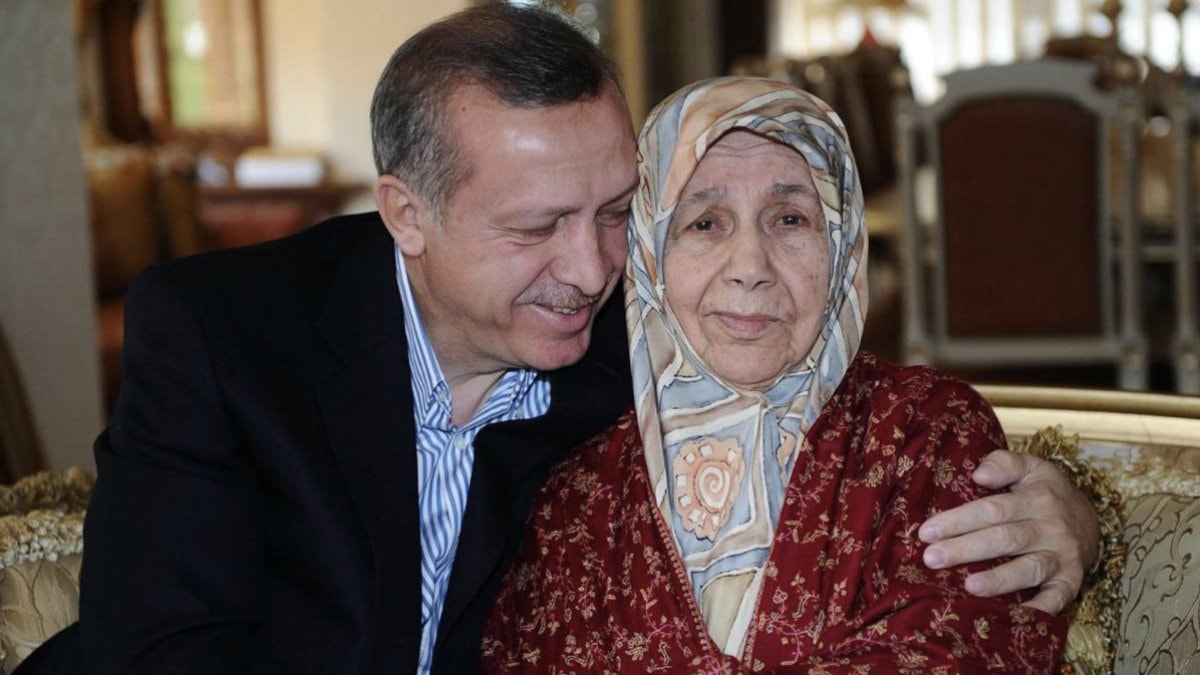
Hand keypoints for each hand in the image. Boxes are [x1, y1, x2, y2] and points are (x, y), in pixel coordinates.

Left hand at [918, 449, 1099, 614]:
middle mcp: (1051, 528)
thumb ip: (1005, 464)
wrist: (1091, 520)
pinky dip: (1039, 609)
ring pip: (1028, 569)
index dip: (958, 520)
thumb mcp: (1032, 467)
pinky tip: (1014, 616)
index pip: (992, 509)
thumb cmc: (1048, 492)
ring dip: (999, 580)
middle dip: (965, 550)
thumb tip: (979, 474)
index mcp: (1037, 499)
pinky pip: (1058, 598)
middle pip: (1004, 539)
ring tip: (968, 586)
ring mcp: (1063, 557)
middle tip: (931, 559)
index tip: (926, 532)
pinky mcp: (1072, 581)